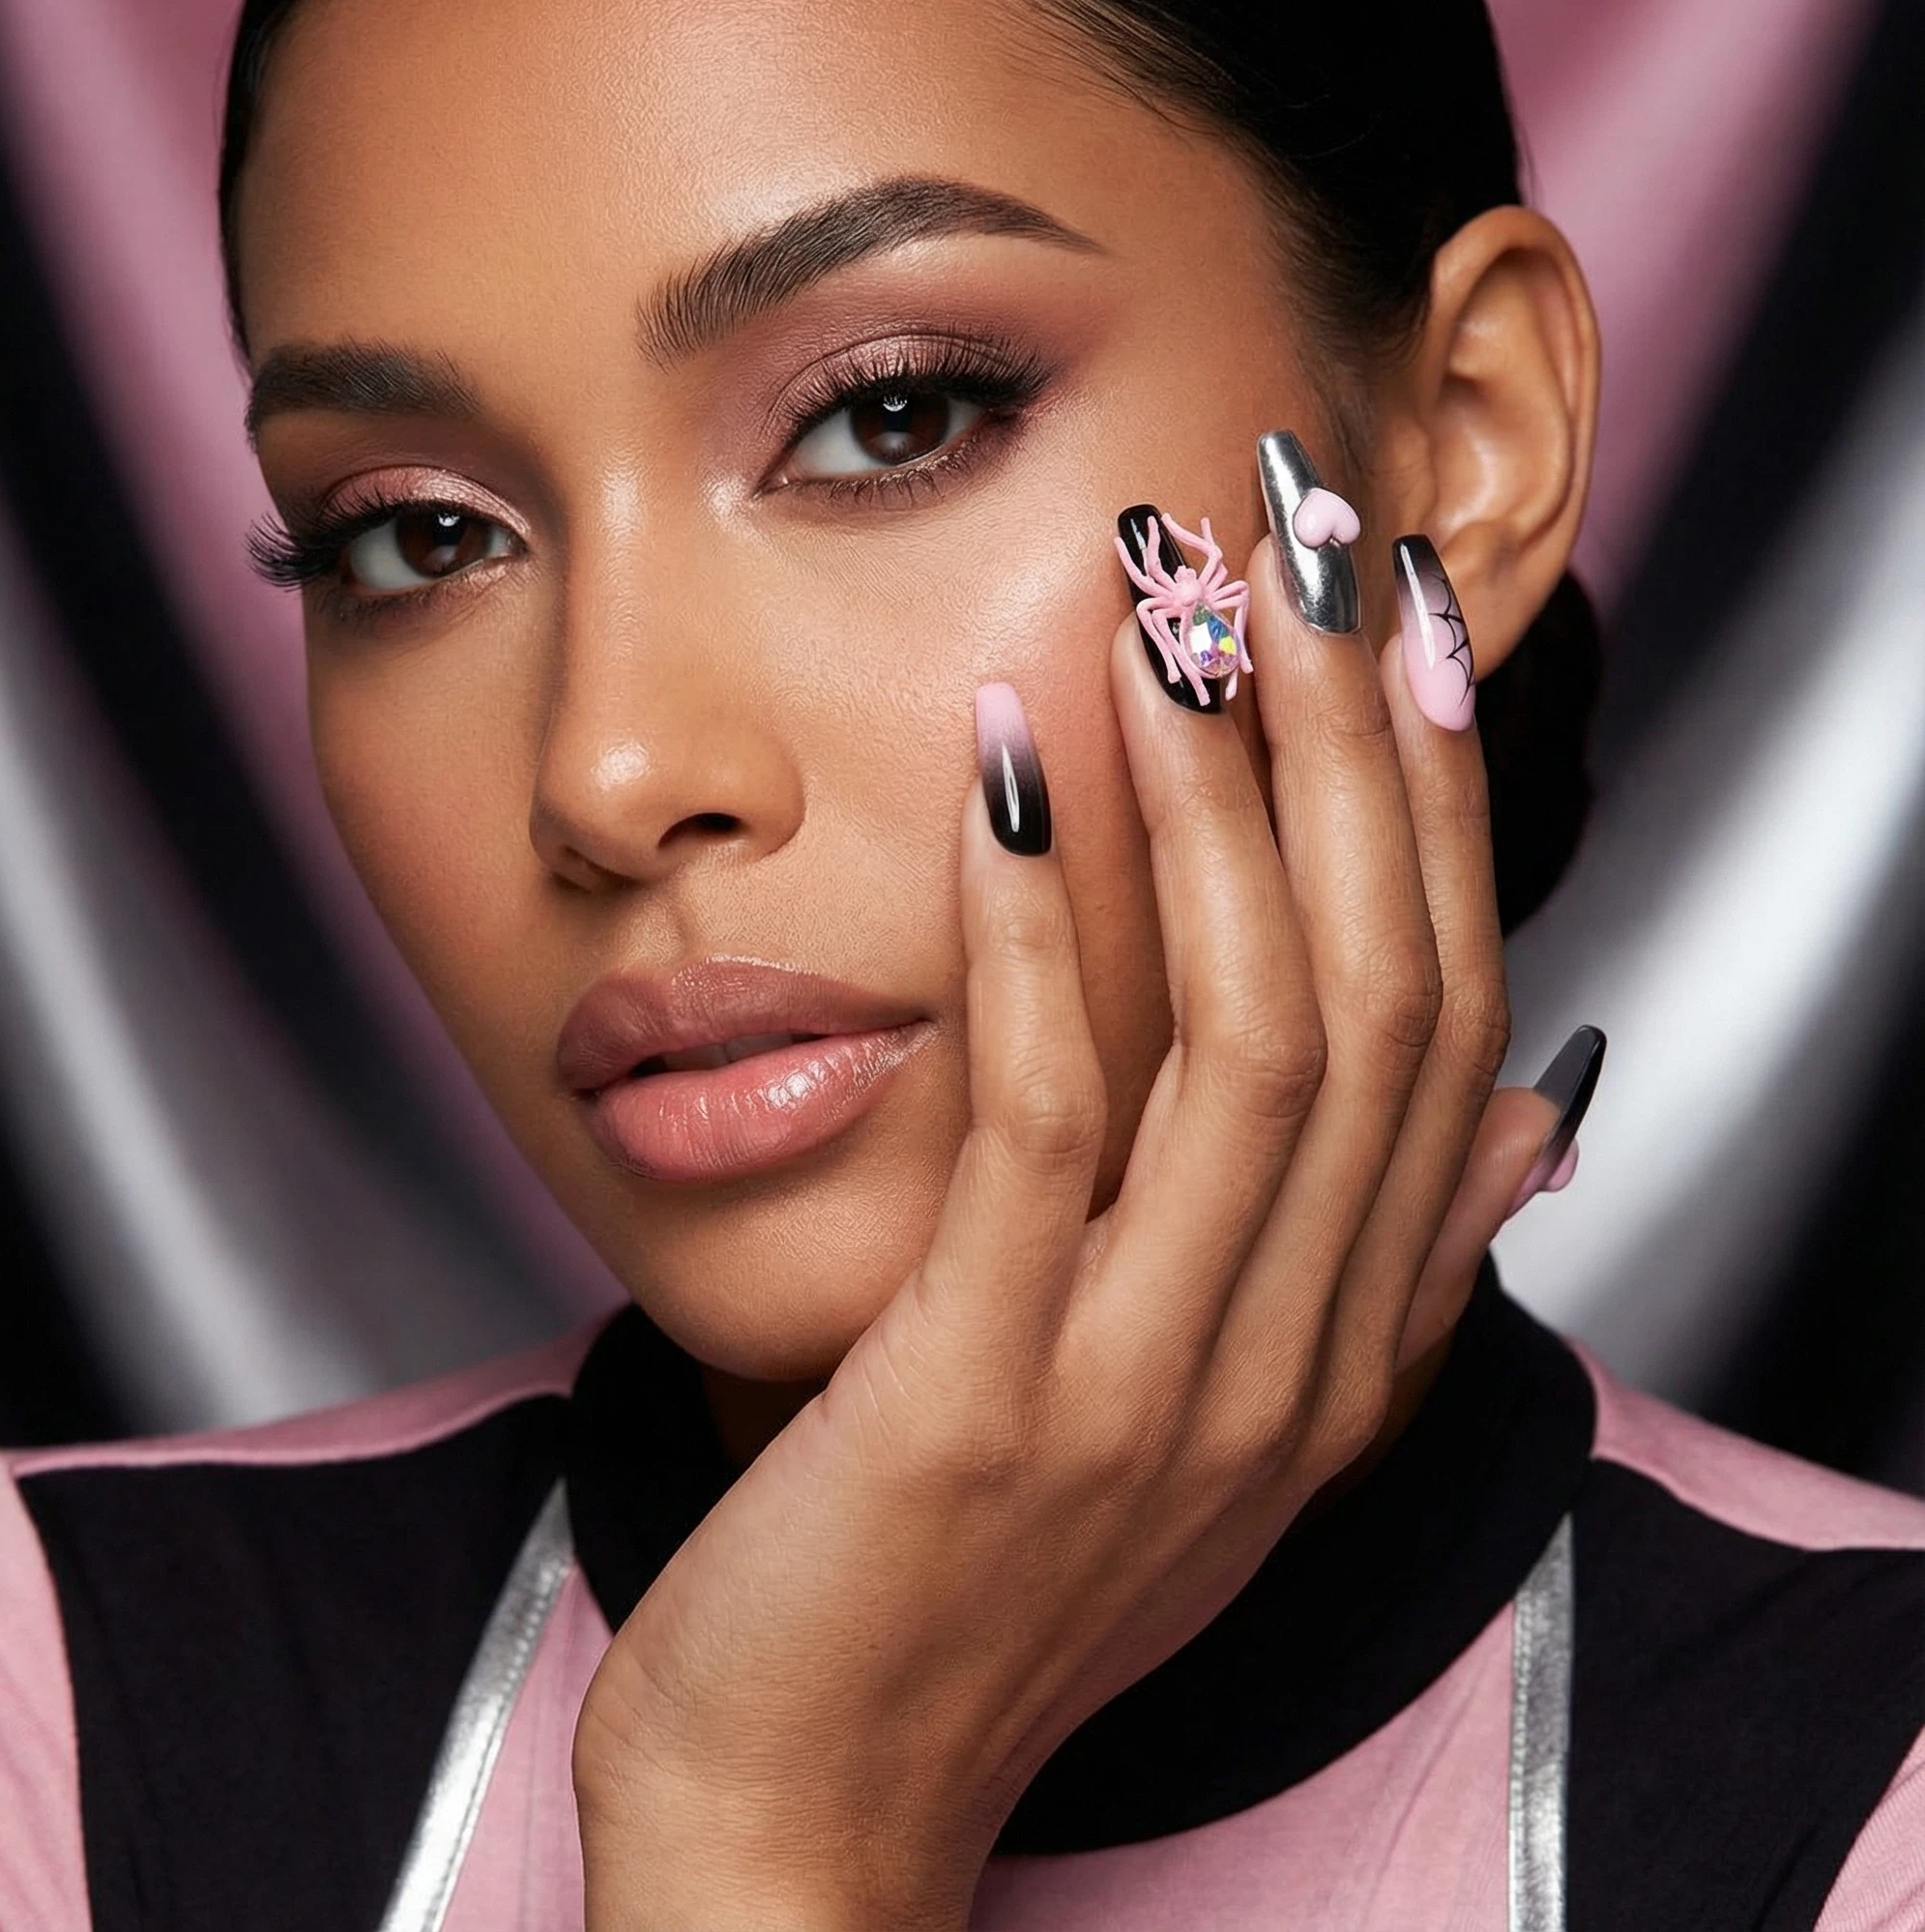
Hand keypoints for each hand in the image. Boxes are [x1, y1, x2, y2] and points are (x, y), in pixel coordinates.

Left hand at [573, 526, 1561, 1931]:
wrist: (820, 1812)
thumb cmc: (992, 1586)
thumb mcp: (1222, 1435)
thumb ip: (1376, 1272)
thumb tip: (1526, 1118)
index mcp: (1339, 1354)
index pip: (1439, 1032)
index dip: (1435, 816)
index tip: (1400, 635)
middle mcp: (1283, 1362)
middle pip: (1365, 1000)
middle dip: (1345, 750)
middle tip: (1298, 541)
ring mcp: (1146, 1388)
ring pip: (1241, 1043)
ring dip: (1214, 804)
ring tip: (1166, 612)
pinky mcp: (984, 1399)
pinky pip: (1044, 1132)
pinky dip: (1038, 939)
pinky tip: (1005, 779)